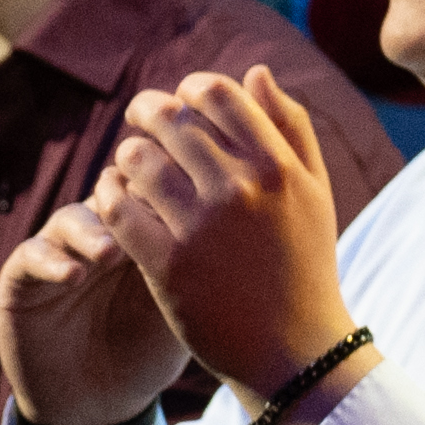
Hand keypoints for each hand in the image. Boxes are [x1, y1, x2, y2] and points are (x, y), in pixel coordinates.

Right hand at [0, 135, 198, 424]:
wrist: (101, 406)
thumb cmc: (150, 350)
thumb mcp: (187, 303)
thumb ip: (207, 259)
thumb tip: (262, 218)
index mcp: (142, 226)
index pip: (157, 183)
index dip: (175, 180)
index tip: (198, 188)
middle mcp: (98, 227)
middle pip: (113, 187)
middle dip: (132, 191)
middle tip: (153, 201)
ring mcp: (58, 249)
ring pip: (73, 216)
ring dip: (92, 228)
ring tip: (112, 250)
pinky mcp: (22, 279)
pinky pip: (31, 256)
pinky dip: (52, 260)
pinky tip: (75, 274)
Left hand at [113, 72, 365, 402]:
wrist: (294, 352)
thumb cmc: (304, 265)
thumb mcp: (313, 192)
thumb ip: (290, 127)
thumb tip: (255, 72)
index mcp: (277, 166)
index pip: (215, 93)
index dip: (189, 89)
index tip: (182, 103)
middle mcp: (240, 190)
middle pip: (169, 119)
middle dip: (148, 114)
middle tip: (141, 122)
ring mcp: (201, 228)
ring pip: (137, 159)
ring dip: (127, 155)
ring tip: (131, 164)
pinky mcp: (168, 266)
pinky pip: (118, 209)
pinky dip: (110, 195)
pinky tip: (116, 198)